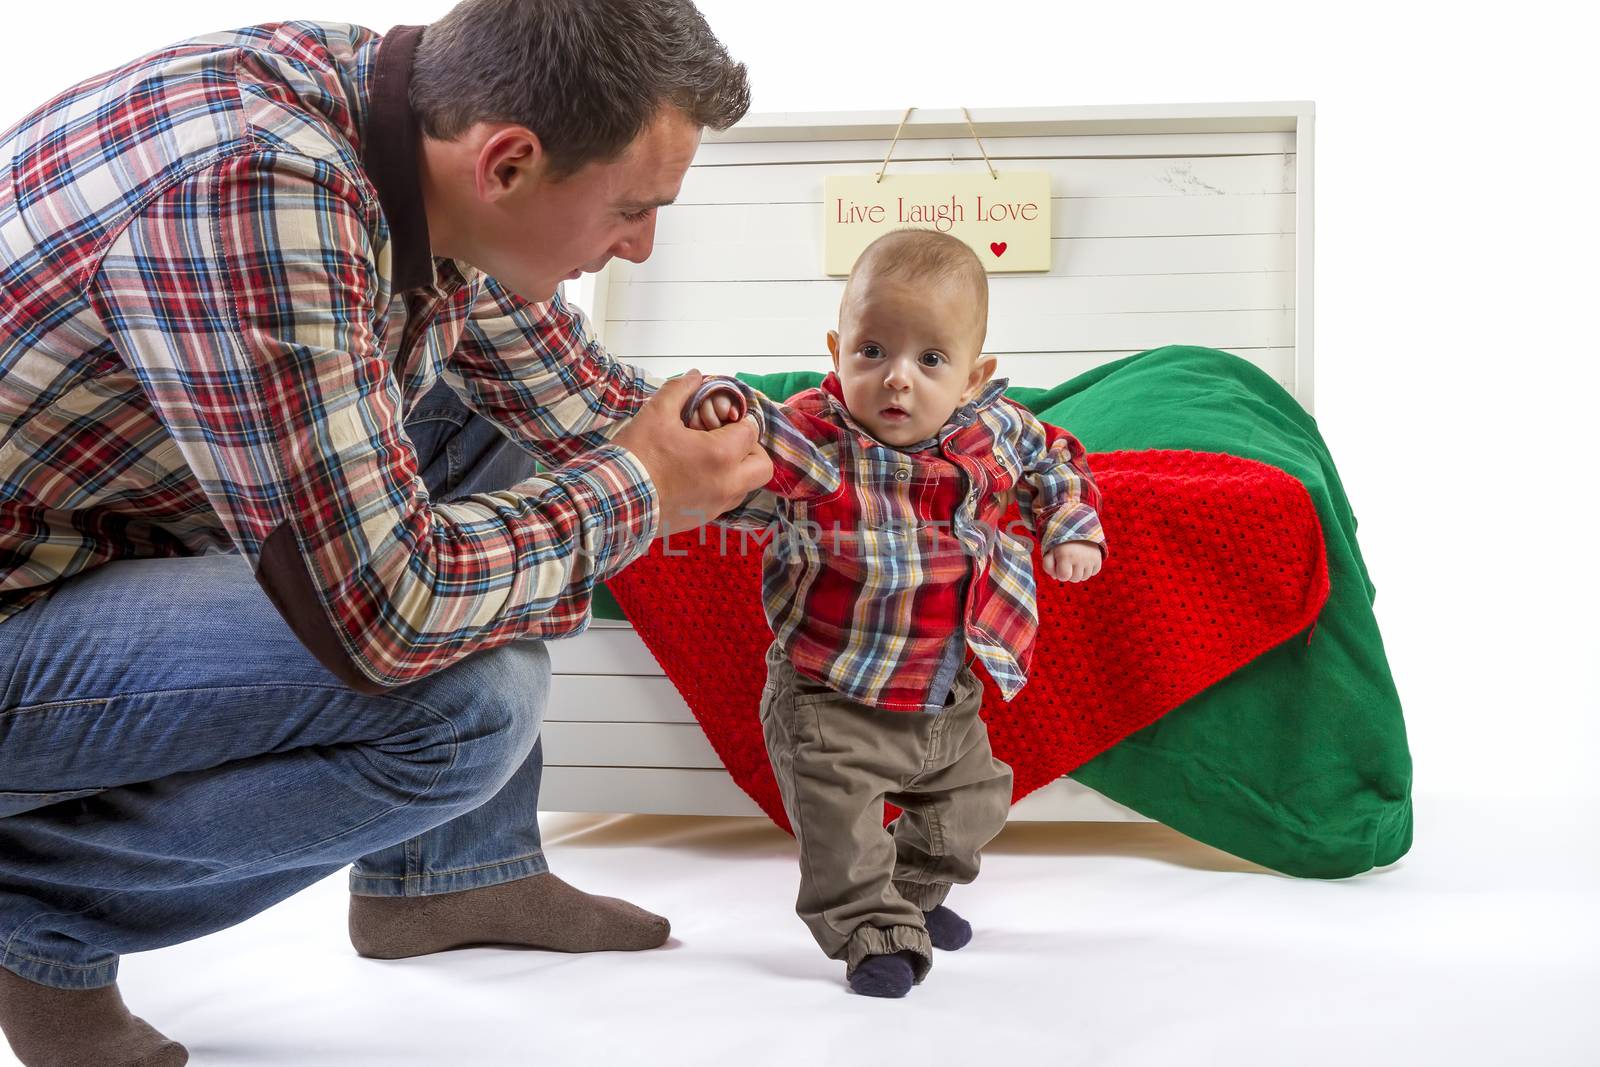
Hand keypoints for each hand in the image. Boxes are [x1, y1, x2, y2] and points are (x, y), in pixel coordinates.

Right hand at [612, 371, 772, 535]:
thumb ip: (680, 390)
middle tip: (727, 440)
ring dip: (737, 470)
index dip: (739, 420)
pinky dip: (721, 486)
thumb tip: (694, 375)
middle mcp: (727, 484)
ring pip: (746, 486)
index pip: (750, 432)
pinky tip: (695, 475)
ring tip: (709, 457)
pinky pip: (725, 501)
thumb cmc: (636, 455)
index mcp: (721, 455)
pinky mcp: (703, 519)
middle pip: (762, 466)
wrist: (612, 501)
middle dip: (751, 450)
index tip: (723, 418)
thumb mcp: (656, 414)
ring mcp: (716, 505)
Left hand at [1043, 541, 1101, 582]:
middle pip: (1074, 579)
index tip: (1060, 565)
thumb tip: (1055, 577)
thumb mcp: (1049, 551)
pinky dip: (1088, 569)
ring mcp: (1090, 559)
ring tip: (1075, 560)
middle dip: (1069, 573)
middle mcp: (1080, 558)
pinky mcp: (1098, 558)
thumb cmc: (1060, 543)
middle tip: (1068, 562)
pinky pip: (1093, 573)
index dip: (1060, 573)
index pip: (1063, 577)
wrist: (1078, 528)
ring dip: (1079, 572)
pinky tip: (1084, 560)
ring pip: (1084, 577)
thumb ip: (1048, 566)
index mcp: (1065, 555)